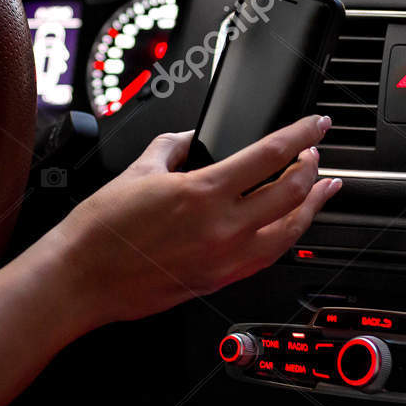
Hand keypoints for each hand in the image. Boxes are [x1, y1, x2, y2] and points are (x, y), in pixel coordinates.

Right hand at [43, 115, 341, 325]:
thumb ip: (173, 145)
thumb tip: (192, 138)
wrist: (82, 276)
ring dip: (312, 207)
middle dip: (312, 168)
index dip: (302, 134)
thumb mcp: (138, 169)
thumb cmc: (102, 230)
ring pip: (290, 231)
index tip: (316, 125)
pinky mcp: (219, 280)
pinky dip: (286, 238)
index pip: (272, 155)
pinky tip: (289, 228)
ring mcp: (225, 259)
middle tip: (315, 154)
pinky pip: (268, 257)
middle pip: (292, 193)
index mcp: (204, 193)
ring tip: (323, 190)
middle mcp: (223, 228)